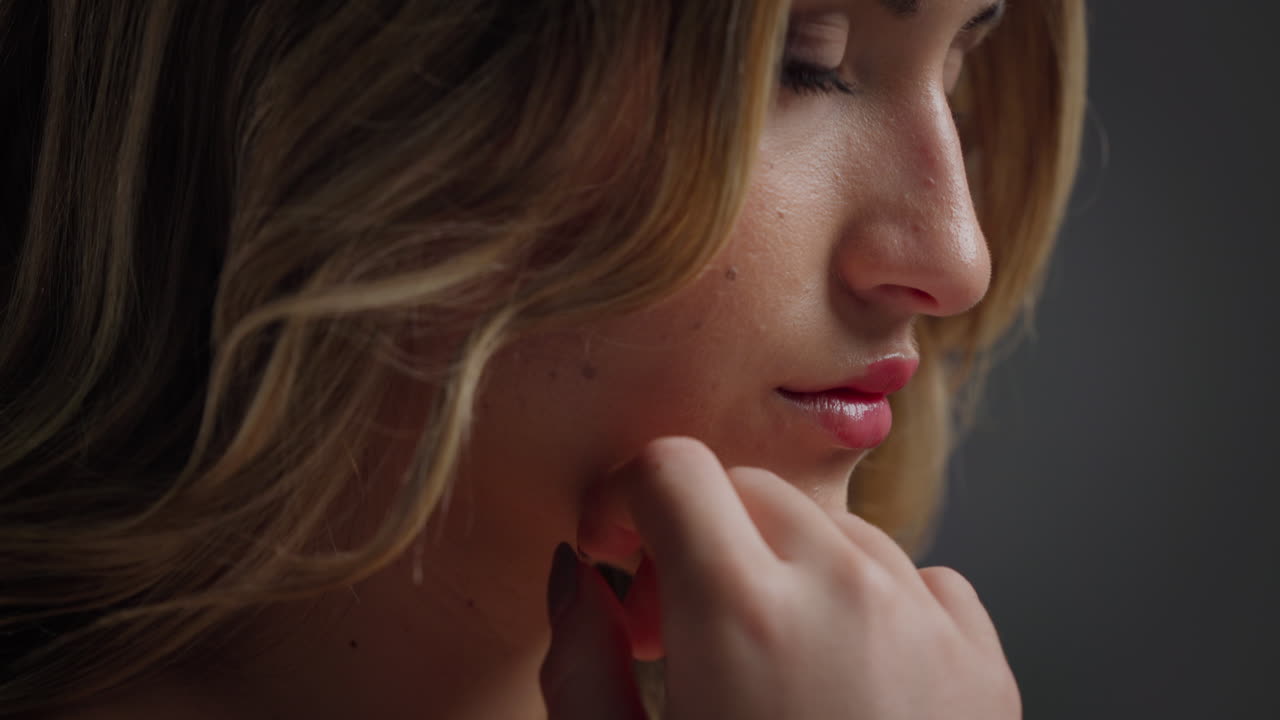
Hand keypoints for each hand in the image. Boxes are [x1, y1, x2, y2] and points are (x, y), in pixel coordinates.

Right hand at [540, 437, 1020, 718]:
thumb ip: (580, 665)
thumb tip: (573, 574)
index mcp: (739, 615)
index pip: (670, 466)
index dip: (625, 500)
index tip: (618, 553)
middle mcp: (844, 592)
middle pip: (750, 488)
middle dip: (699, 533)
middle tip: (679, 627)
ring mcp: (926, 622)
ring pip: (835, 527)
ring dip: (786, 567)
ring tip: (767, 666)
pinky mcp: (985, 665)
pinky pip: (917, 577)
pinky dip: (872, 602)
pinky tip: (845, 683)